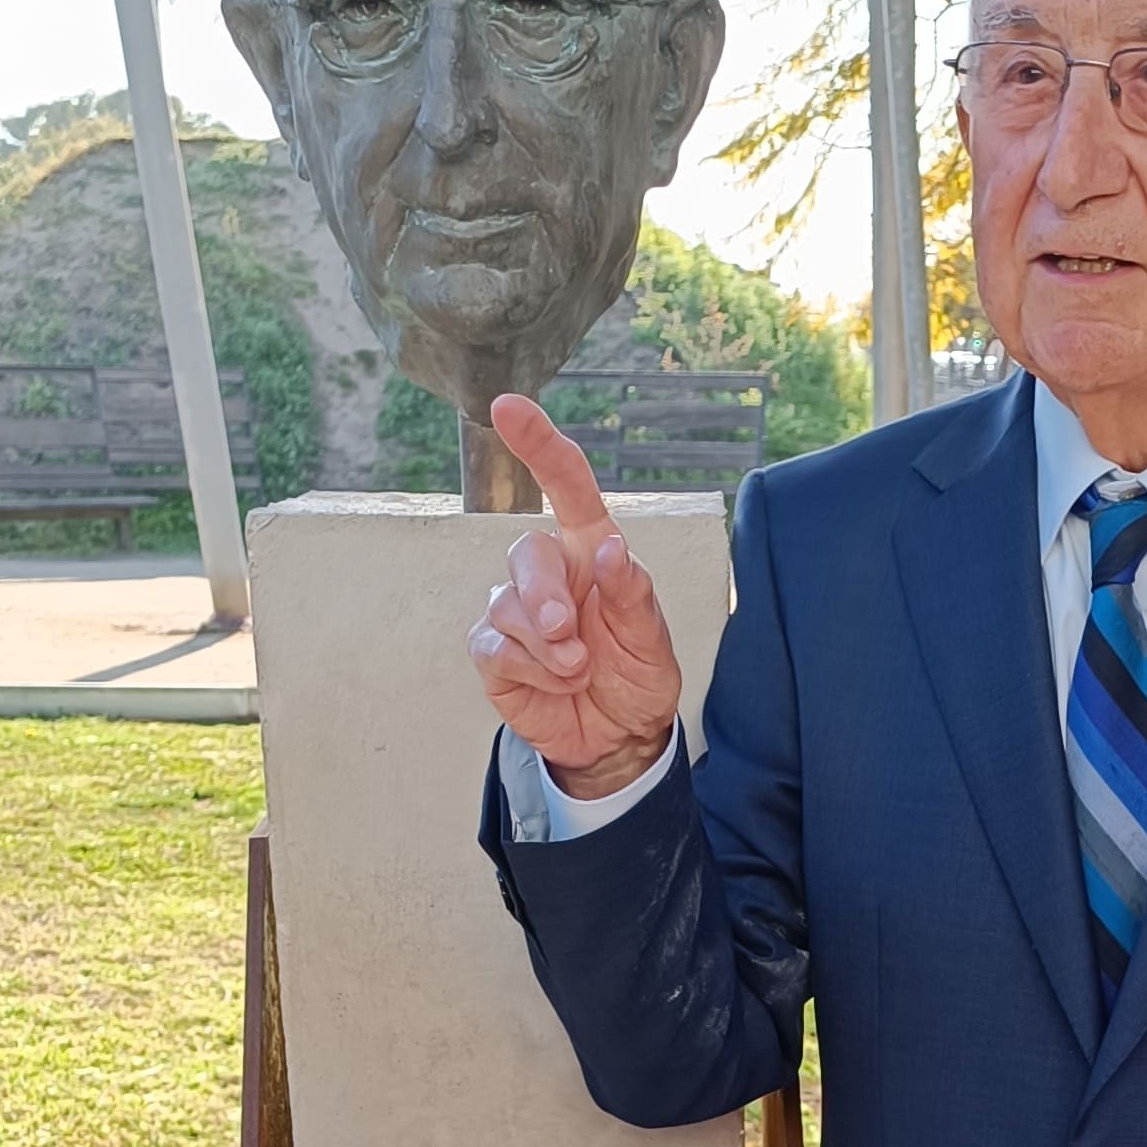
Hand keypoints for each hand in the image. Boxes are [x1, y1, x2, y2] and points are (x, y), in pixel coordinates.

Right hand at [468, 392, 682, 800]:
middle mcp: (550, 573)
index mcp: (590, 552)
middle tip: (571, 636)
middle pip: (526, 551)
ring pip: (506, 602)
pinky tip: (554, 683)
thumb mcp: (653, 642)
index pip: (565, 486)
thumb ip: (633, 596)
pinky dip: (528, 667)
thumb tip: (611, 549)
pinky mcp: (495, 651)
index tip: (507, 407)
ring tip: (579, 671)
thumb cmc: (637, 676)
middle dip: (546, 595)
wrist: (618, 739)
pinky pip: (492, 644)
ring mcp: (517, 611)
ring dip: (546, 645)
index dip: (538, 443)